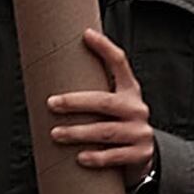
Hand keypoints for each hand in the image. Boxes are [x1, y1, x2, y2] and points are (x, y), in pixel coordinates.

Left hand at [49, 30, 156, 178]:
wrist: (142, 155)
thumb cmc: (119, 125)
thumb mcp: (114, 104)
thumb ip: (95, 89)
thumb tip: (56, 69)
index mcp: (130, 91)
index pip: (119, 63)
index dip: (104, 47)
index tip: (85, 35)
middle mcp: (137, 109)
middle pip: (105, 102)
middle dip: (76, 102)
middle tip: (52, 104)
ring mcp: (140, 132)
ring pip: (106, 132)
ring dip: (79, 133)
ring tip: (56, 134)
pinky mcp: (140, 154)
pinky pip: (116, 156)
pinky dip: (97, 157)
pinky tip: (81, 158)